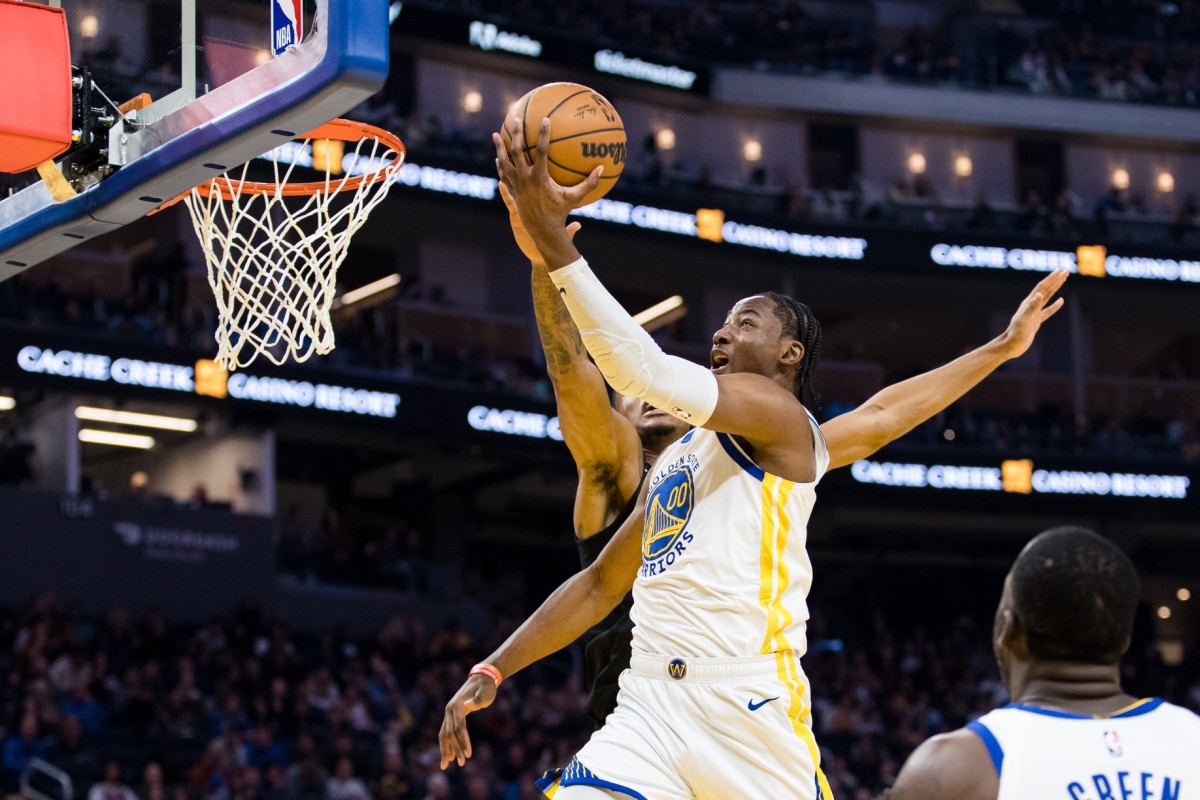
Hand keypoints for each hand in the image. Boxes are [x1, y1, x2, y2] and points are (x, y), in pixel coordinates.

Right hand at [438, 674, 496, 768]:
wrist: (481, 678)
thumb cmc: (486, 687)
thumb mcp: (486, 692)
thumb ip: (478, 699)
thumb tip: (470, 705)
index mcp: (458, 705)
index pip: (459, 727)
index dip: (463, 741)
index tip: (468, 754)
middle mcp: (450, 709)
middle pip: (450, 733)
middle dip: (455, 749)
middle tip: (462, 763)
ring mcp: (449, 713)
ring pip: (444, 734)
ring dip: (447, 750)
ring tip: (448, 765)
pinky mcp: (451, 716)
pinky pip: (445, 732)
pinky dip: (445, 744)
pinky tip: (448, 756)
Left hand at [493, 116, 600, 266]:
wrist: (542, 230)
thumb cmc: (561, 213)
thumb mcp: (575, 198)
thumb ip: (589, 183)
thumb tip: (602, 169)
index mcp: (540, 177)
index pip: (541, 151)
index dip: (543, 134)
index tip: (545, 120)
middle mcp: (525, 179)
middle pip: (517, 152)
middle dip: (516, 134)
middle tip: (515, 120)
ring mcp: (516, 185)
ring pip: (504, 162)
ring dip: (500, 148)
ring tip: (495, 135)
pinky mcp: (512, 191)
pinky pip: (504, 174)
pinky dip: (501, 165)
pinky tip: (499, 157)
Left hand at [999, 270, 1067, 358]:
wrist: (1011, 345)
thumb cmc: (1016, 333)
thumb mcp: (1024, 320)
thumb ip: (1031, 307)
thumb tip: (1040, 294)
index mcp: (1029, 303)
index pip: (1042, 287)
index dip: (1051, 279)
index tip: (1060, 271)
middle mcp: (1031, 306)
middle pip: (1046, 289)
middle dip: (1055, 280)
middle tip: (1065, 271)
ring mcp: (1034, 313)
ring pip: (1047, 297)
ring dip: (1055, 288)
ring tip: (1063, 280)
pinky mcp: (1036, 321)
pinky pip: (1048, 310)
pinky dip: (1055, 305)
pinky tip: (1061, 301)